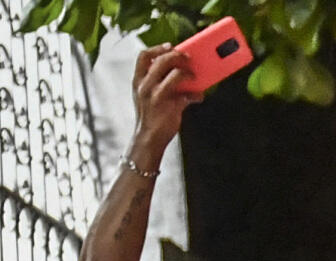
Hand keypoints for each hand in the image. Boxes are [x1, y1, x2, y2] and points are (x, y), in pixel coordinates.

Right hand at [130, 44, 203, 160]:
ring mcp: (157, 96)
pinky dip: (196, 94)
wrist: (148, 140)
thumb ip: (154, 82)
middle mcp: (145, 86)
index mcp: (137, 81)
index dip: (158, 48)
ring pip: (175, 74)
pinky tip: (198, 96)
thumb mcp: (145, 96)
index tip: (170, 46)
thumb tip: (178, 72)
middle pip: (162, 60)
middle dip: (178, 56)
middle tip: (188, 58)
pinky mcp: (170, 107)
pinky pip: (187, 95)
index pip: (144, 56)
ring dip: (188, 73)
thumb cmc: (149, 117)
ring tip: (194, 76)